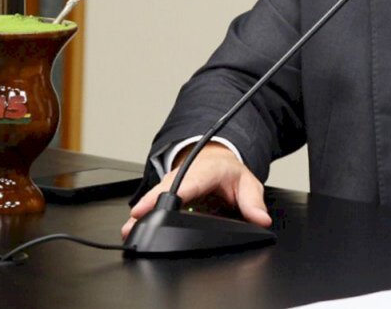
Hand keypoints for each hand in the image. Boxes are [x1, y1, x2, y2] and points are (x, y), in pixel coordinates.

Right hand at [121, 142, 271, 238]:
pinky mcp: (166, 192)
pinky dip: (143, 214)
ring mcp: (173, 183)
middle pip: (166, 189)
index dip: (177, 192)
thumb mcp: (248, 184)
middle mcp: (186, 175)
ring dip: (142, 211)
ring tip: (129, 228)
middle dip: (150, 203)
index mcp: (208, 170)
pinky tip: (132, 227)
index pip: (192, 181)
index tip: (167, 200)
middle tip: (136, 219)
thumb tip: (261, 220)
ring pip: (155, 196)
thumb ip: (254, 202)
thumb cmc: (229, 173)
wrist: (218, 161)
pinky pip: (153, 202)